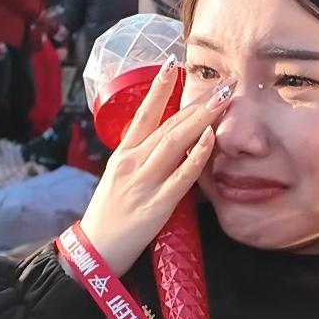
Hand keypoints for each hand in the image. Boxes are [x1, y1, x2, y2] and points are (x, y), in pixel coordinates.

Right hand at [77, 66, 232, 275]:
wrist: (94, 252)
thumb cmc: (108, 216)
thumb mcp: (119, 179)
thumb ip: (141, 160)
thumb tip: (168, 144)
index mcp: (123, 155)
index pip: (143, 115)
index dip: (158, 89)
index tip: (173, 65)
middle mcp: (132, 163)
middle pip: (167, 124)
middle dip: (197, 102)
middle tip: (224, 82)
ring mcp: (144, 182)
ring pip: (175, 142)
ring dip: (201, 119)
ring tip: (223, 100)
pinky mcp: (157, 205)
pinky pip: (181, 177)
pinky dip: (196, 156)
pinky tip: (210, 138)